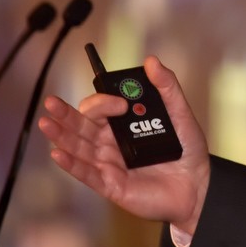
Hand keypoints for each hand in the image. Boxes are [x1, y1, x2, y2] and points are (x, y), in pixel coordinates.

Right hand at [37, 55, 210, 234]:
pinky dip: (71, 164)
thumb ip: (167, 88)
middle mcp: (111, 142)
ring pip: (79, 147)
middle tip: (51, 102)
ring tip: (47, 123)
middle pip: (82, 125)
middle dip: (65, 114)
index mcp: (123, 124)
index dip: (104, 102)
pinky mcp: (111, 184)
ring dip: (61, 136)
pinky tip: (58, 153)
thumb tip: (152, 61)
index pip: (101, 109)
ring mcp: (109, 163)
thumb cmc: (188, 151)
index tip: (120, 103)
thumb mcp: (181, 114)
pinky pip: (86, 174)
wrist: (198, 186)